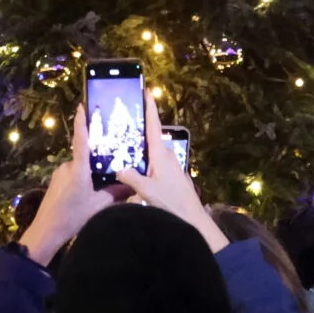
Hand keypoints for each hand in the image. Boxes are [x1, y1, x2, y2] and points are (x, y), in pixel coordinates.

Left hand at [18, 107, 113, 262]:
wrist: (46, 231)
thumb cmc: (72, 217)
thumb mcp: (98, 206)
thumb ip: (115, 193)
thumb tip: (131, 185)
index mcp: (78, 168)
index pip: (81, 139)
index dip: (82, 122)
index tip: (82, 105)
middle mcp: (67, 166)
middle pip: (85, 156)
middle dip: (97, 159)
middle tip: (113, 162)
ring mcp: (60, 174)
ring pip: (79, 168)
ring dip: (90, 173)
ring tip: (102, 186)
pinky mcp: (56, 182)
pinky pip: (73, 175)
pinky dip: (82, 180)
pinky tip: (89, 194)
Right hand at [114, 89, 230, 253]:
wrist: (194, 221)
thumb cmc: (172, 204)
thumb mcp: (147, 191)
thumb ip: (131, 178)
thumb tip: (119, 169)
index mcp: (160, 155)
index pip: (153, 125)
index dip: (150, 108)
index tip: (146, 90)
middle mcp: (167, 157)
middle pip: (151, 138)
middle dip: (139, 129)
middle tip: (123, 122)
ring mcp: (171, 167)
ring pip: (152, 153)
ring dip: (141, 148)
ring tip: (124, 146)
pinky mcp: (172, 178)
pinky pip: (155, 164)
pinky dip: (145, 161)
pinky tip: (136, 169)